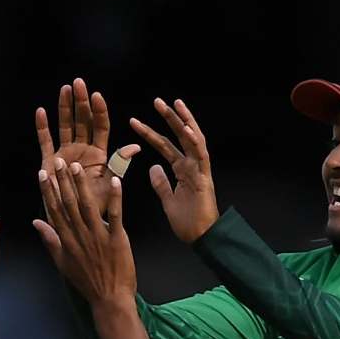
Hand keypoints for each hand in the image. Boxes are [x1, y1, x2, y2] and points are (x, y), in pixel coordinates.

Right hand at [32, 77, 138, 222]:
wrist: (77, 225)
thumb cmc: (96, 208)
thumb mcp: (110, 186)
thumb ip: (119, 166)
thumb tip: (134, 148)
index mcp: (100, 155)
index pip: (100, 127)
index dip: (99, 111)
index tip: (97, 96)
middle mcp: (83, 150)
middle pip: (82, 121)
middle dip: (81, 102)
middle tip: (79, 83)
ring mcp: (66, 154)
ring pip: (65, 126)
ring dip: (64, 108)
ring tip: (64, 89)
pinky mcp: (49, 161)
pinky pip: (46, 141)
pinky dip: (43, 127)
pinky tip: (41, 112)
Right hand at [32, 156, 134, 304]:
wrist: (109, 299)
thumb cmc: (87, 281)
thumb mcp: (62, 262)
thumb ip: (50, 240)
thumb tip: (36, 222)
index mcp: (67, 241)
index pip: (54, 211)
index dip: (49, 191)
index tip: (43, 174)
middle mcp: (80, 236)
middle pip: (69, 204)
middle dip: (63, 182)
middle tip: (59, 161)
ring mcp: (98, 237)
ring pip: (88, 206)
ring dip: (82, 185)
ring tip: (77, 167)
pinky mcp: (117, 239)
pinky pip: (116, 215)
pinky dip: (116, 198)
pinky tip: (115, 181)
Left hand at [128, 97, 219, 242]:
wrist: (201, 237)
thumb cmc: (188, 222)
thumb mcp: (168, 200)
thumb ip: (161, 183)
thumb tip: (153, 167)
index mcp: (182, 169)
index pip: (165, 145)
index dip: (150, 133)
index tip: (134, 122)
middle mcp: (192, 165)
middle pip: (179, 136)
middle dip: (169, 117)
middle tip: (156, 101)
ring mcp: (199, 169)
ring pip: (193, 139)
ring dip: (184, 121)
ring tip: (173, 104)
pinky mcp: (205, 177)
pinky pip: (200, 155)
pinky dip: (194, 141)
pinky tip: (186, 128)